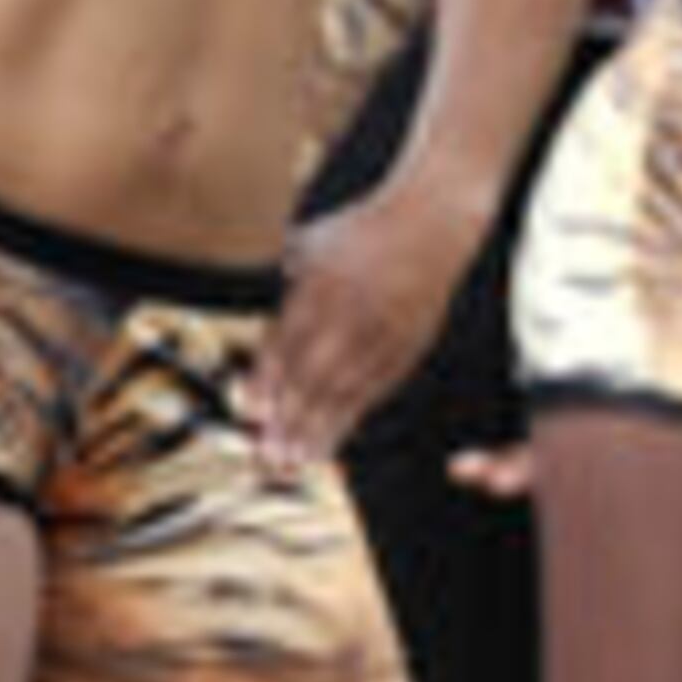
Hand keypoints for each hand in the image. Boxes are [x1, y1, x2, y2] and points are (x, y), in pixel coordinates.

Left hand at [249, 184, 474, 477]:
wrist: (432, 221)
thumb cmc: (365, 228)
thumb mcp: (312, 242)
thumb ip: (287, 278)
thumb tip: (265, 306)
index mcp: (319, 287)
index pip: (286, 343)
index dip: (266, 382)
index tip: (249, 412)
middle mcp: (350, 314)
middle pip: (314, 376)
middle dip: (288, 420)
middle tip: (269, 455)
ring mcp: (383, 333)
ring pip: (346, 389)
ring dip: (318, 429)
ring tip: (297, 460)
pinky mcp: (409, 345)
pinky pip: (376, 388)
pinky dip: (353, 416)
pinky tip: (335, 437)